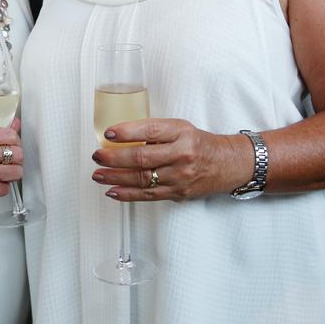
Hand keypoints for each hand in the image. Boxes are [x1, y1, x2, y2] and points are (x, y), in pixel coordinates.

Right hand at [0, 118, 22, 215]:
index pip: (10, 135)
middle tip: (5, 166)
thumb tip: (15, 123)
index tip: (11, 149)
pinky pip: (6, 188)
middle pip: (18, 153)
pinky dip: (0, 190)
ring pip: (17, 171)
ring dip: (10, 177)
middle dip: (15, 162)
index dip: (16, 144)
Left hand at [90, 118, 239, 201]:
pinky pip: (148, 195)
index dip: (127, 132)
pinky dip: (127, 194)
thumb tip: (121, 138)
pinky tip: (112, 191)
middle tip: (97, 156)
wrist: (227, 164)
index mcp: (181, 133)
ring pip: (142, 179)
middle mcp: (181, 155)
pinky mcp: (178, 193)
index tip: (108, 133)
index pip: (150, 132)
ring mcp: (180, 176)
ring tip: (98, 175)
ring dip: (115, 178)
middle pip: (142, 158)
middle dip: (114, 158)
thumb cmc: (199, 143)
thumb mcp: (180, 128)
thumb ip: (155, 132)